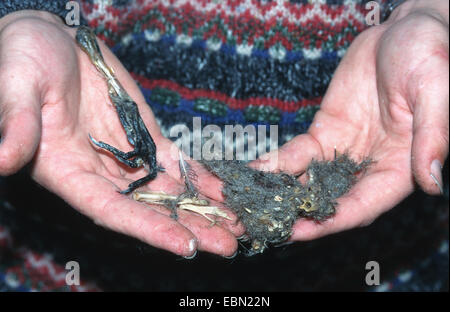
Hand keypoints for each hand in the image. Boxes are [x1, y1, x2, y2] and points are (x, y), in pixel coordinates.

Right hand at [0, 11, 242, 256]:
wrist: (48, 40)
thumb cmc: (21, 59)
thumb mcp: (15, 85)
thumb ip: (16, 123)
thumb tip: (1, 159)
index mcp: (68, 172)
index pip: (112, 211)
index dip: (148, 230)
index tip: (185, 246)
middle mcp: (101, 173)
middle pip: (151, 210)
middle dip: (190, 227)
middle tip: (230, 244)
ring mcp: (127, 156)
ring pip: (169, 191)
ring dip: (205, 208)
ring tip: (239, 223)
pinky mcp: (145, 135)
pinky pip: (176, 162)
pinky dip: (202, 178)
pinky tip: (227, 190)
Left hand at [252, 0, 448, 239]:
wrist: (403, 32)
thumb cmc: (429, 56)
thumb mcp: (434, 91)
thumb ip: (432, 136)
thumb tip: (431, 182)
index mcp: (398, 169)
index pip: (361, 206)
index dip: (329, 221)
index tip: (295, 232)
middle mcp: (368, 167)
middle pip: (328, 201)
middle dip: (293, 215)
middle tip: (255, 224)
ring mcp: (343, 151)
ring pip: (307, 181)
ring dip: (277, 194)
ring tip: (244, 205)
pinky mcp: (325, 132)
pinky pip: (298, 154)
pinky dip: (276, 164)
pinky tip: (252, 172)